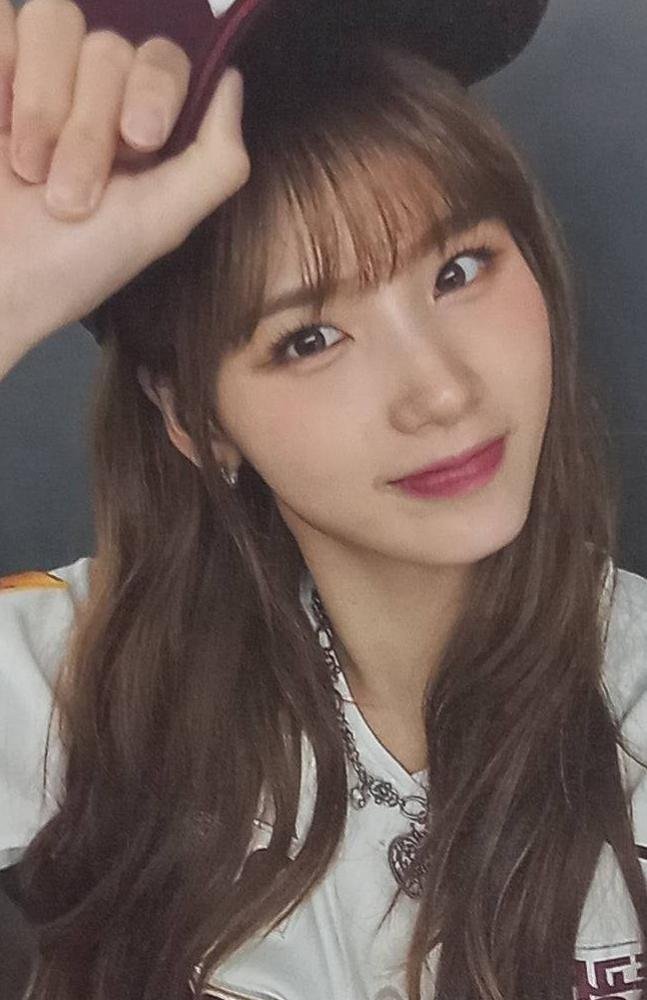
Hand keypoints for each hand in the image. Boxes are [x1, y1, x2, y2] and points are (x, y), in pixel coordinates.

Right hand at [0, 0, 249, 375]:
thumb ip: (215, 162)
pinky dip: (2, 69)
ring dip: (43, 106)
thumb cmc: (67, 267)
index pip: (165, 59)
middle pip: (110, 46)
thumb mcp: (157, 224)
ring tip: (28, 172)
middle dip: (90, 128)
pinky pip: (2, 20)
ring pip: (55, 20)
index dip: (155, 89)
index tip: (138, 140)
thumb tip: (233, 83)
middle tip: (70, 193)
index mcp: (139, 127)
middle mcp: (91, 94)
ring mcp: (35, 76)